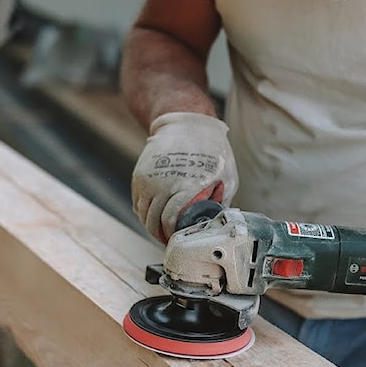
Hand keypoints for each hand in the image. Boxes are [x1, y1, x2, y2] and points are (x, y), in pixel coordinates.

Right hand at [131, 112, 237, 241]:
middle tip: (169, 242)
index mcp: (185, 186)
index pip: (170, 221)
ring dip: (150, 226)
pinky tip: (154, 217)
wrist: (186, 123)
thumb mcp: (228, 176)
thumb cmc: (212, 150)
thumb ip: (223, 201)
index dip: (172, 236)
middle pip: (152, 221)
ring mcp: (148, 179)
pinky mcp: (140, 175)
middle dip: (160, 236)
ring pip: (142, 214)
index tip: (177, 242)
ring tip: (162, 232)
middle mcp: (163, 184)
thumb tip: (219, 222)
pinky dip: (144, 213)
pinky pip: (138, 202)